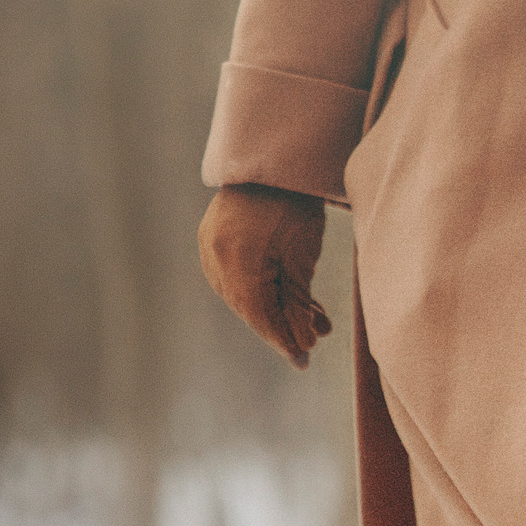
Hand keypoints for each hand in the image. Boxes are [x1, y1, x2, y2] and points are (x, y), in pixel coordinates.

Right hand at [198, 183, 332, 368]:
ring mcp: (210, 248)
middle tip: (315, 339)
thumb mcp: (302, 261)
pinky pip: (238, 275)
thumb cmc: (295, 207)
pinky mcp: (213, 240)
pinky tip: (293, 296)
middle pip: (251, 309)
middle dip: (284, 326)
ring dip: (279, 308)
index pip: (260, 318)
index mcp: (236, 264)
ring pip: (245, 294)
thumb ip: (298, 307)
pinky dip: (265, 288)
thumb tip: (300, 348)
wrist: (273, 162)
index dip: (284, 342)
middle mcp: (215, 259)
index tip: (304, 363)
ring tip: (315, 319)